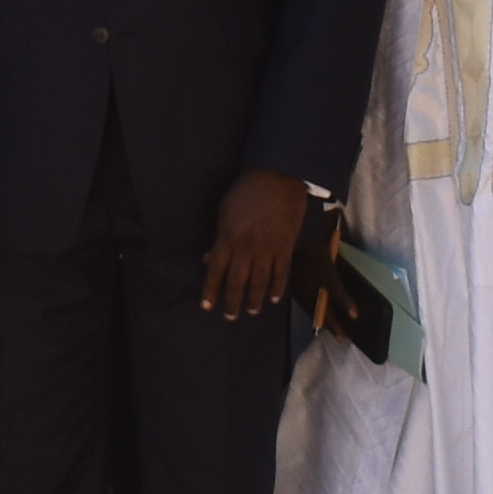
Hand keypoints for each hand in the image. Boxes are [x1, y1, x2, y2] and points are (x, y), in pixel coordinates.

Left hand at [202, 169, 315, 321]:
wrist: (278, 177)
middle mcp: (246, 248)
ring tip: (251, 312)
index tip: (207, 307)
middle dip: (232, 302)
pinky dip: (277, 287)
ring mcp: (268, 249)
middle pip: (237, 282)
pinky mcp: (286, 246)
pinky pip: (281, 272)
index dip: (211, 290)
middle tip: (230, 317)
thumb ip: (218, 239)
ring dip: (254, 299)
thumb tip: (207, 260)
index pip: (216, 271)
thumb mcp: (224, 212)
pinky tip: (274, 299)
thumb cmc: (246, 190)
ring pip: (260, 281)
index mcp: (228, 238)